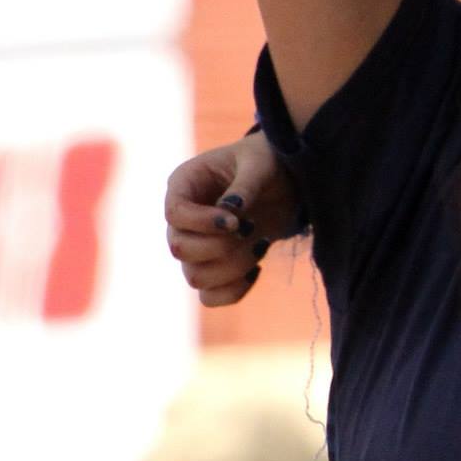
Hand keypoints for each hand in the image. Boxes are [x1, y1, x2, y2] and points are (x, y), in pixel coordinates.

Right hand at [165, 135, 299, 306]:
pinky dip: (234, 291)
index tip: (237, 221)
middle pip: (180, 249)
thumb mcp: (261, 164)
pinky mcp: (214, 268)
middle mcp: (183, 220)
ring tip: (260, 244)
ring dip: (234, 266)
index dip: (202, 223)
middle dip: (221, 245)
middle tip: (253, 227)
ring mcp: (196, 247)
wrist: (286, 183)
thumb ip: (245, 186)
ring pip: (196, 277)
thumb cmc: (268, 163)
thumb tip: (230, 211)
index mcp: (184, 185)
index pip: (174, 213)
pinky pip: (210, 297)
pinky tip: (256, 269)